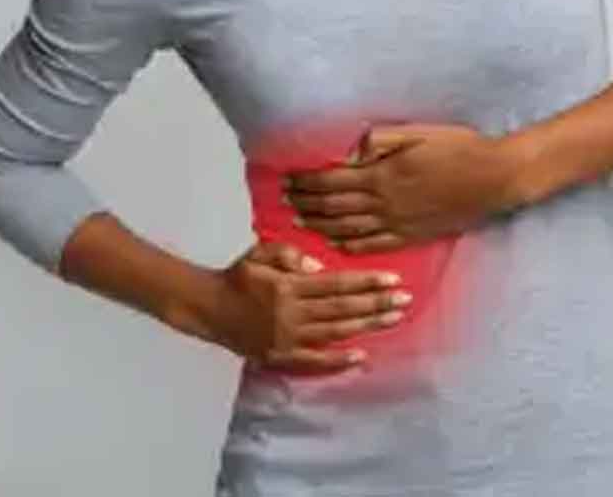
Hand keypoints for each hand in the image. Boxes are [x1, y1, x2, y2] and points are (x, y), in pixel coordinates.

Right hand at [210, 240, 412, 372]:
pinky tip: (361, 355)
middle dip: (376, 303)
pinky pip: (314, 361)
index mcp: (288, 285)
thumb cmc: (237, 276)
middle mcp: (291, 313)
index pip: (335, 283)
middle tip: (405, 300)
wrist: (208, 308)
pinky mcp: (281, 356)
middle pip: (342, 308)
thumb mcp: (259, 252)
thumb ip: (288, 255)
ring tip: (393, 319)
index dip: (366, 282)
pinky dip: (338, 360)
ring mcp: (287, 338)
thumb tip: (320, 268)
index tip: (393, 280)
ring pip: (335, 332)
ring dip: (367, 325)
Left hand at [283, 122, 525, 254]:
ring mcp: (396, 223)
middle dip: (305, 203)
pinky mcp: (411, 237)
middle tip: (284, 201)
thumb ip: (380, 142)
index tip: (288, 179)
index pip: (331, 181)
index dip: (306, 181)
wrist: (493, 179)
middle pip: (333, 207)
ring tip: (299, 221)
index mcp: (382, 175)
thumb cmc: (459, 148)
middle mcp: (384, 203)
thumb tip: (349, 150)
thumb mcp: (417, 133)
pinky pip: (373, 245)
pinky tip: (335, 244)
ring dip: (319, 225)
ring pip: (347, 228)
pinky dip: (349, 245)